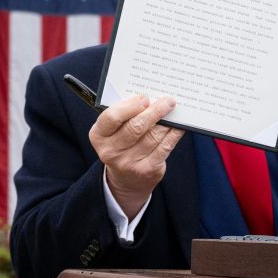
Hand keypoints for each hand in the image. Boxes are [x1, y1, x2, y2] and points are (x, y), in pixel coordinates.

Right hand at [88, 95, 184, 219]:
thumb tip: (152, 98)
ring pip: (153, 136)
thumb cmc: (122, 144)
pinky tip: (178, 126)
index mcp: (99, 135)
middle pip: (135, 126)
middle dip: (154, 111)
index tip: (145, 98)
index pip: (111, 117)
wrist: (126, 179)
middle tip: (167, 101)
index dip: (130, 106)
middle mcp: (111, 151)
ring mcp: (129, 163)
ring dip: (167, 121)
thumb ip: (126, 115)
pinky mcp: (147, 170)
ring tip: (173, 110)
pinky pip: (164, 147)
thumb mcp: (114, 131)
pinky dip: (173, 134)